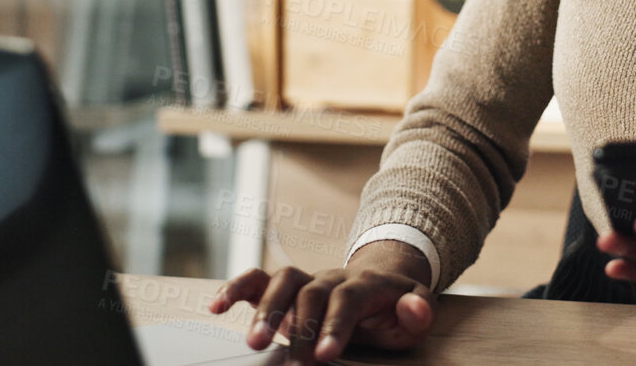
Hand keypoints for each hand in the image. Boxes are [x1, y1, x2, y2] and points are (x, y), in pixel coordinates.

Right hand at [209, 241, 435, 363]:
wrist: (380, 281)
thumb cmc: (396, 306)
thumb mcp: (417, 310)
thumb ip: (418, 311)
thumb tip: (414, 306)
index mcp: (365, 284)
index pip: (347, 299)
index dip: (336, 325)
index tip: (326, 356)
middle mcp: (332, 278)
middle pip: (310, 291)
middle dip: (300, 327)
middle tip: (296, 362)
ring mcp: (307, 280)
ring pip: (281, 280)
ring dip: (265, 309)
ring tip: (253, 342)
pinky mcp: (286, 288)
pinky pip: (257, 279)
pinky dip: (236, 288)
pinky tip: (216, 306)